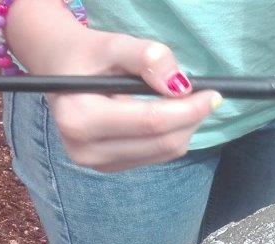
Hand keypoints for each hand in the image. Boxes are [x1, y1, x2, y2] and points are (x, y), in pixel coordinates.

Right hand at [36, 33, 220, 171]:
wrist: (61, 72)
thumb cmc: (88, 56)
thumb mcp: (114, 45)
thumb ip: (147, 57)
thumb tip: (180, 85)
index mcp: (79, 119)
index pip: (151, 122)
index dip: (189, 109)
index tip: (213, 94)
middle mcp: (85, 150)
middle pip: (162, 142)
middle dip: (191, 119)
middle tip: (207, 96)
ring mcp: (97, 164)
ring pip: (164, 152)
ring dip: (184, 128)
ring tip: (184, 102)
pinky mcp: (110, 168)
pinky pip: (156, 156)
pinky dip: (171, 135)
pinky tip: (167, 116)